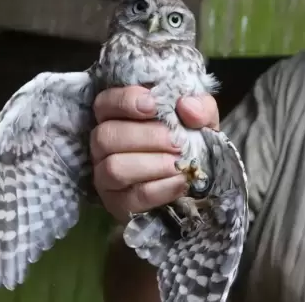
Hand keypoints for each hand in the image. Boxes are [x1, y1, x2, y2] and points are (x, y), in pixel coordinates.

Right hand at [90, 86, 219, 222]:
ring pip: (114, 167)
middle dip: (146, 137)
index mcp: (116, 114)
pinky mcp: (118, 203)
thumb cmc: (190, 138)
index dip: (125, 101)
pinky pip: (133, 197)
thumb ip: (199, 106)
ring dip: (152, 164)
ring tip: (179, 163)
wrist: (197, 177)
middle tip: (177, 142)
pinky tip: (181, 181)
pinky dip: (161, 189)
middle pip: (106, 136)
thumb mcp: (200, 117)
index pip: (105, 102)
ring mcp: (105, 175)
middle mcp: (104, 143)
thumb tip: (187, 106)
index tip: (154, 106)